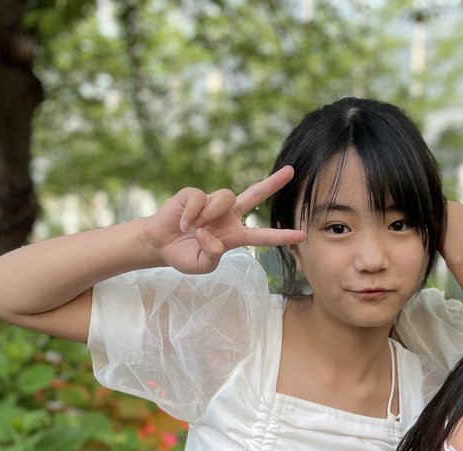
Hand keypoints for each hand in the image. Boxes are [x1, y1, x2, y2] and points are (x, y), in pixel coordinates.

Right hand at [141, 167, 305, 274]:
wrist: (160, 244)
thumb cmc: (185, 256)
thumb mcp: (202, 266)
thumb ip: (212, 256)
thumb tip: (214, 238)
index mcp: (235, 235)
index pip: (263, 236)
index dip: (282, 236)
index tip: (303, 235)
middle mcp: (228, 216)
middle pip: (254, 195)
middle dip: (272, 183)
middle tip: (291, 172)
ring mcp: (212, 204)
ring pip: (226, 196)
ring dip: (211, 214)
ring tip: (195, 229)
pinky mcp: (194, 195)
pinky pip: (200, 198)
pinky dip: (192, 213)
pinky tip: (183, 224)